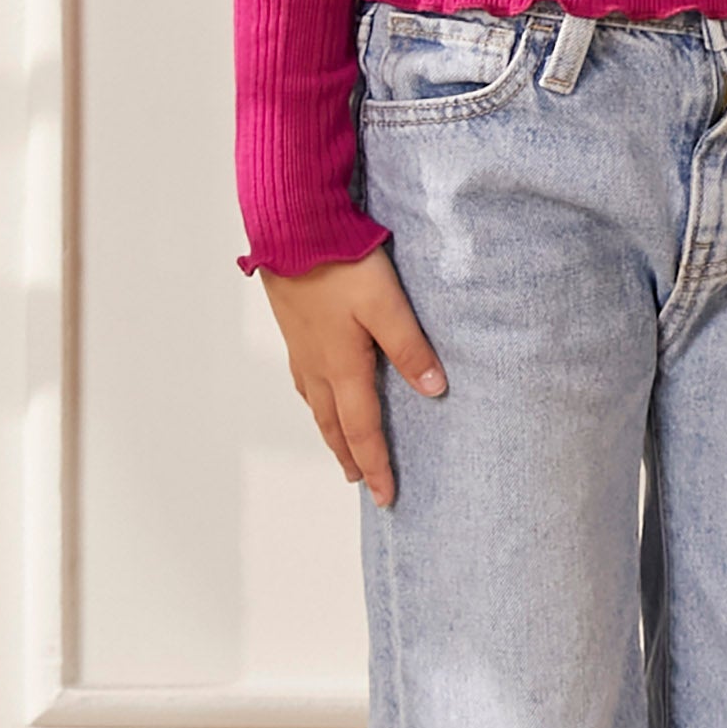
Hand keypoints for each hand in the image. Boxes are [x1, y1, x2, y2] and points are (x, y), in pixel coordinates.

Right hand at [262, 248, 444, 508]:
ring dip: (331, 433)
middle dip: (350, 457)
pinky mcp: (295, 329)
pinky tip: (320, 394)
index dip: (375, 464)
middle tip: (361, 484)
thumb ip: (410, 346)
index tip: (384, 496)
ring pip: (317, 405)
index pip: (362, 430)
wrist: (291, 230)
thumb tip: (435, 389)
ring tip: (342, 450)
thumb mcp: (386, 304)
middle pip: (334, 425)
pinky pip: (306, 382)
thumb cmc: (341, 264)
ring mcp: (302, 349)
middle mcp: (317, 365)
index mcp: (342, 366)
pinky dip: (317, 402)